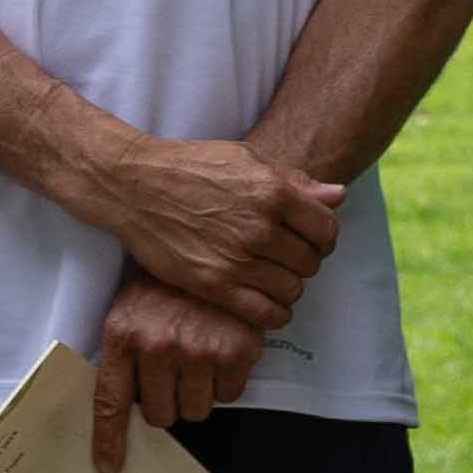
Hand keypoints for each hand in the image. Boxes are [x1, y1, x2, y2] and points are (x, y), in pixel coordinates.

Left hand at [87, 274, 264, 472]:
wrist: (211, 240)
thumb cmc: (165, 281)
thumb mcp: (129, 309)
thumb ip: (123, 354)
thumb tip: (124, 409)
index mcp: (124, 335)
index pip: (111, 401)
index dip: (109, 440)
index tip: (110, 468)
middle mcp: (159, 347)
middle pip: (163, 416)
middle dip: (167, 400)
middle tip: (173, 371)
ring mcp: (200, 350)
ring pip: (199, 409)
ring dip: (198, 391)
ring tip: (197, 355)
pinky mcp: (238, 350)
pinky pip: (231, 393)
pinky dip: (227, 378)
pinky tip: (221, 347)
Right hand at [95, 134, 341, 329]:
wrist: (133, 184)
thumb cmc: (190, 166)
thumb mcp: (245, 159)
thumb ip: (294, 180)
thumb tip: (339, 196)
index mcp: (272, 191)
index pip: (326, 229)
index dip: (323, 237)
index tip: (308, 239)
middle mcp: (259, 227)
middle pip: (310, 262)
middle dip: (303, 261)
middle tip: (282, 257)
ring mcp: (236, 258)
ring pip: (292, 290)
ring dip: (287, 287)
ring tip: (270, 277)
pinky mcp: (213, 284)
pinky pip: (265, 313)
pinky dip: (274, 313)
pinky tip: (265, 302)